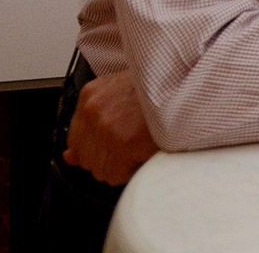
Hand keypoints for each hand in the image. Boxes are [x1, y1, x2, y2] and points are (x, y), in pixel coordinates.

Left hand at [63, 69, 157, 185]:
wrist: (189, 83)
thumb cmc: (161, 87)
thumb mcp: (120, 93)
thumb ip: (91, 122)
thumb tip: (69, 156)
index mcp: (91, 94)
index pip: (76, 140)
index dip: (97, 147)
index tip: (115, 144)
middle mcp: (94, 110)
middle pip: (86, 159)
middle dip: (108, 157)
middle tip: (133, 142)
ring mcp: (107, 127)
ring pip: (100, 170)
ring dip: (120, 164)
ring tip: (141, 144)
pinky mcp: (124, 143)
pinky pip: (115, 175)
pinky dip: (132, 169)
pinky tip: (145, 151)